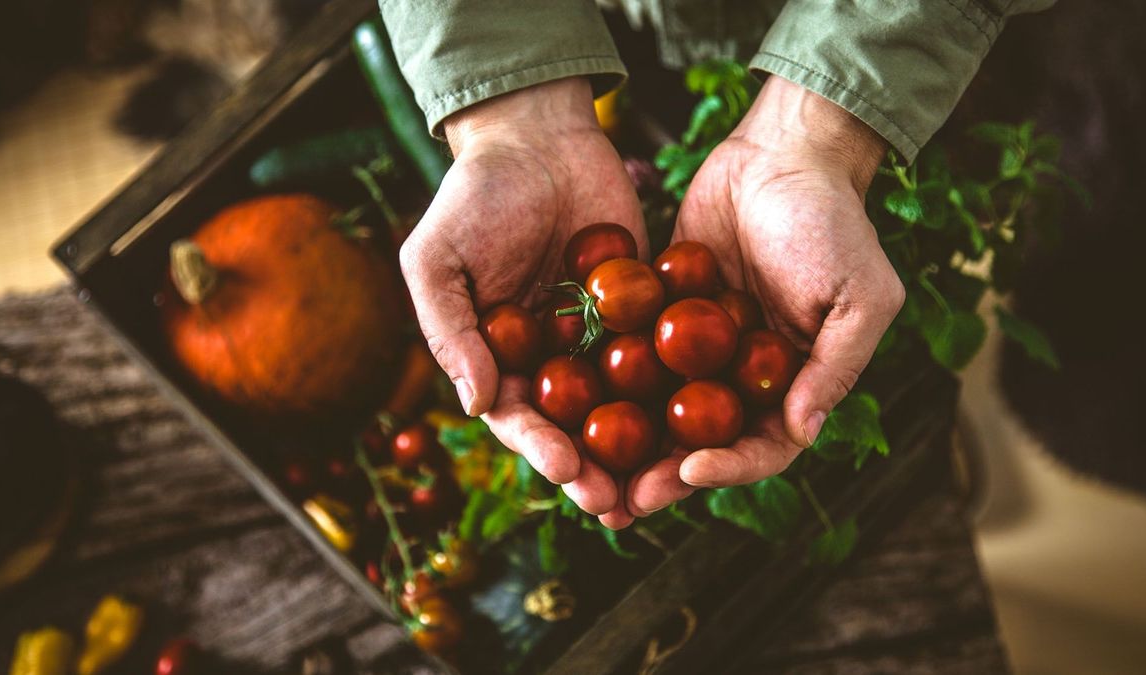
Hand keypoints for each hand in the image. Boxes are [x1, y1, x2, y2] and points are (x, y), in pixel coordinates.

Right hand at [399, 77, 645, 517]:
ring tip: (665, 483)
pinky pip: (661, 351)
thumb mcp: (438, 259)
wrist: (537, 137)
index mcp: (498, 358)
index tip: (567, 470)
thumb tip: (475, 403)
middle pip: (575, 426)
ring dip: (641, 448)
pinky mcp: (643, 309)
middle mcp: (551, 359)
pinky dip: (681, 384)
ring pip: (623, 404)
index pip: (519, 417)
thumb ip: (450, 330)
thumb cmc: (473, 197)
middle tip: (622, 502)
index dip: (541, 447)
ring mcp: (599, 337)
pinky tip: (707, 415)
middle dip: (596, 468)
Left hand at [624, 77, 904, 517]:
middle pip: (704, 442)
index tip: (690, 471)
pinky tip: (567, 402)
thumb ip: (834, 366)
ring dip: (630, 444)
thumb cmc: (833, 222)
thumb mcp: (859, 295)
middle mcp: (744, 376)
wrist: (782, 152)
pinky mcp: (662, 313)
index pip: (764, 446)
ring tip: (588, 470)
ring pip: (661, 410)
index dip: (730, 468)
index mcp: (794, 383)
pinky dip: (605, 381)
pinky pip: (633, 355)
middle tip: (623, 501)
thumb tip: (804, 432)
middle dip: (665, 474)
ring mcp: (700, 348)